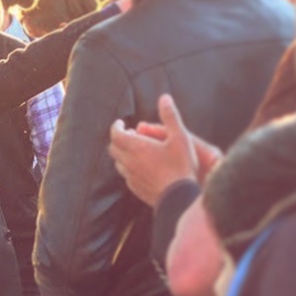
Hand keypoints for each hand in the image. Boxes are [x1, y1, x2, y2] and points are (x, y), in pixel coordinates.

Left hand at [107, 95, 221, 206]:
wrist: (180, 197)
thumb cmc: (181, 166)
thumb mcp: (180, 137)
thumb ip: (170, 116)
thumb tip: (164, 97)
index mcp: (137, 147)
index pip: (115, 134)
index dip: (116, 127)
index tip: (122, 123)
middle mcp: (129, 162)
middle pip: (113, 148)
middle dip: (118, 139)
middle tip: (129, 135)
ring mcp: (131, 177)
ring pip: (118, 163)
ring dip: (123, 154)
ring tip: (135, 150)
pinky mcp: (136, 189)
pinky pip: (126, 176)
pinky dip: (129, 168)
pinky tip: (140, 168)